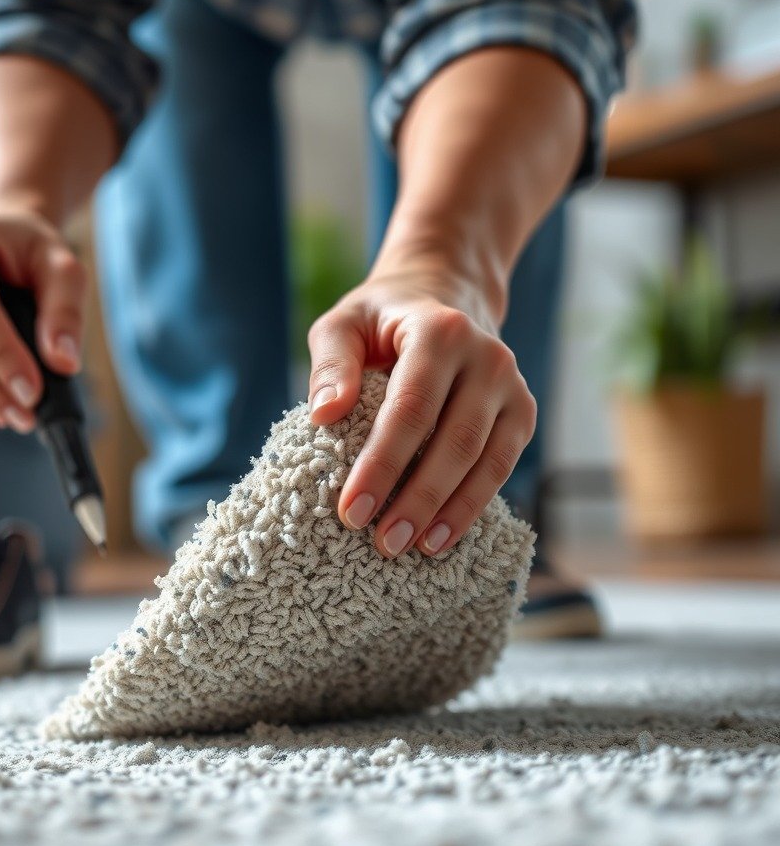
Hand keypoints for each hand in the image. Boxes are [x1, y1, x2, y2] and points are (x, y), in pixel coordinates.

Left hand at [307, 254, 535, 558]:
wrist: (445, 297)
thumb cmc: (381, 320)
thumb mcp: (344, 324)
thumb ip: (332, 364)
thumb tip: (324, 415)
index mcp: (440, 331)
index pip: (410, 408)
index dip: (382, 464)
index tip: (351, 511)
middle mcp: (486, 357)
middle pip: (453, 441)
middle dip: (417, 498)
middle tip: (382, 543)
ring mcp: (511, 386)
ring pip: (486, 461)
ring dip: (449, 512)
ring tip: (412, 549)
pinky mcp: (522, 412)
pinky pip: (502, 466)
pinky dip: (473, 505)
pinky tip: (442, 536)